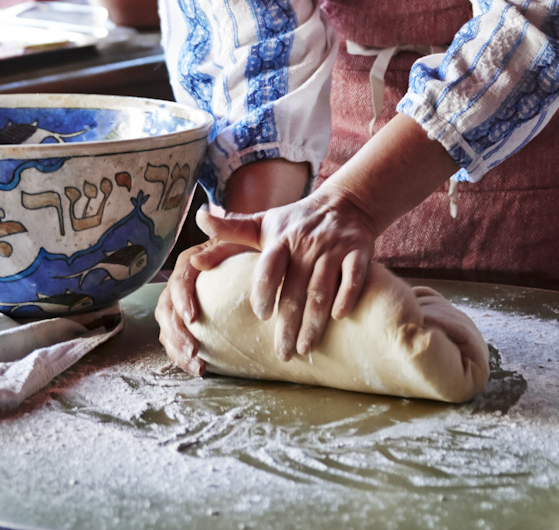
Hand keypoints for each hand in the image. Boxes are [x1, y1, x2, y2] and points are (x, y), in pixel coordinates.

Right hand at [154, 236, 251, 374]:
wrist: (257, 262)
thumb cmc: (246, 251)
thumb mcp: (236, 244)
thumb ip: (217, 250)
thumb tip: (195, 261)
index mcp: (190, 263)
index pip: (178, 281)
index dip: (181, 300)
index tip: (192, 319)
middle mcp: (180, 284)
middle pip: (166, 309)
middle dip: (176, 333)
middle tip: (193, 351)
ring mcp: (181, 305)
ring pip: (167, 328)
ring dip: (177, 350)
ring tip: (197, 367)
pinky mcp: (188, 323)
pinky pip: (176, 341)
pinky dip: (182, 356)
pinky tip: (200, 368)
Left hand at [195, 184, 376, 360]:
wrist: (343, 205)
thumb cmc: (295, 221)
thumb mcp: (263, 223)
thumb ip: (231, 229)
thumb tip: (199, 219)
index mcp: (281, 239)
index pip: (269, 266)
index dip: (265, 291)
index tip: (261, 315)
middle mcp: (307, 243)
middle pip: (296, 288)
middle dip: (289, 323)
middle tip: (282, 353)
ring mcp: (334, 248)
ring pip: (323, 289)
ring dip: (315, 320)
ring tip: (305, 348)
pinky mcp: (359, 252)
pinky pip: (354, 277)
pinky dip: (347, 296)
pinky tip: (340, 318)